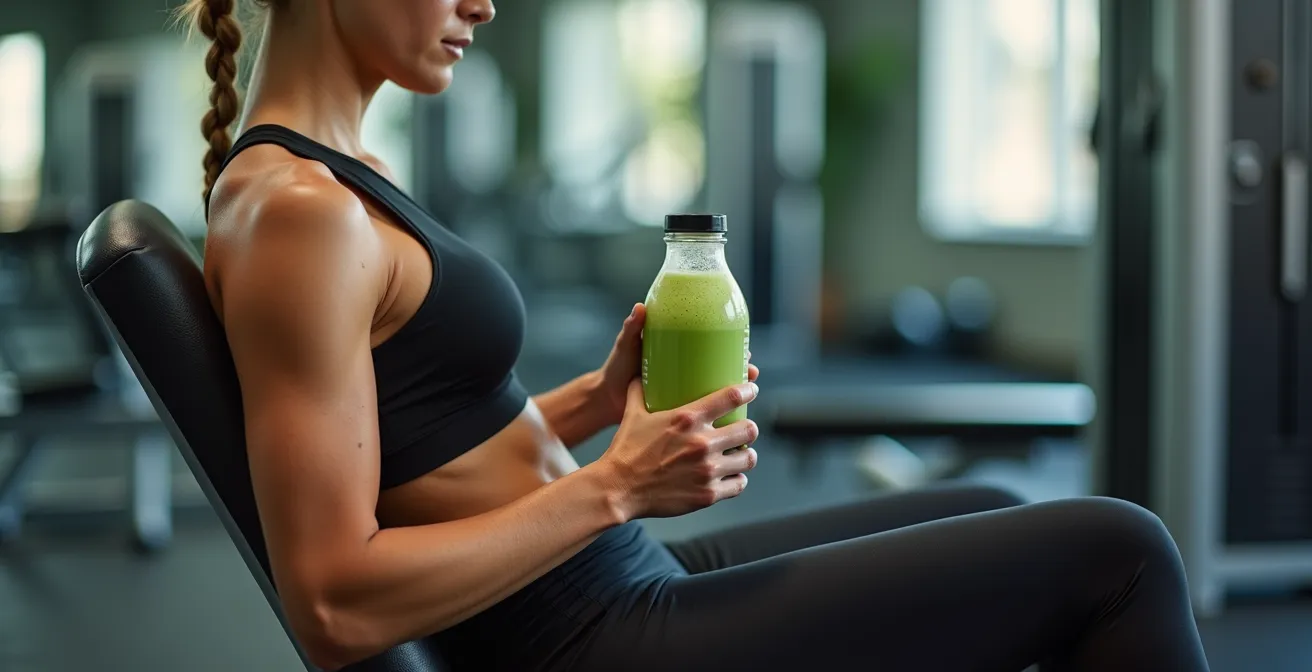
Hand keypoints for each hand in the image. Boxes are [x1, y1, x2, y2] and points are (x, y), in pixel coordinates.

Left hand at [596, 303, 759, 425]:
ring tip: (747, 396)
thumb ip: (632, 329)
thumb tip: (641, 307)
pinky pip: (704, 410)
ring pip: (717, 390)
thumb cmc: (616, 369)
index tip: (745, 349)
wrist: (605, 399)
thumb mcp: (626, 348)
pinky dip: (718, 413)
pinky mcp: (680, 409)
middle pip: (722, 367)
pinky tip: (731, 419)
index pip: (713, 346)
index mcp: (679, 352)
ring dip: (734, 393)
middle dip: (740, 370)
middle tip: (750, 372)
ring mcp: (685, 390)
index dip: (732, 346)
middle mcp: (687, 369)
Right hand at [598, 378, 759, 519]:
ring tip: (740, 454)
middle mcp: (702, 443)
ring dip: (746, 455)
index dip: (747, 391)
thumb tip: (640, 373)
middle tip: (743, 430)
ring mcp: (707, 470)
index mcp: (687, 418)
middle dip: (749, 429)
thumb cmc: (625, 450)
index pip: (731, 397)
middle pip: (749, 429)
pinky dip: (737, 479)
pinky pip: (739, 484)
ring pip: (748, 459)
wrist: (618, 488)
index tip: (751, 389)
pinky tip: (731, 476)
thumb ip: (640, 392)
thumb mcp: (632, 414)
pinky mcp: (708, 494)